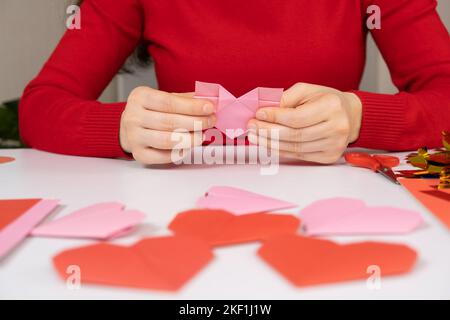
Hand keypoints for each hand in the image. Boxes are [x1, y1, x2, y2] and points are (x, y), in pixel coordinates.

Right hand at [120, 87, 215, 163]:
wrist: (131, 125)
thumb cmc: (152, 110)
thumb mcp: (164, 97)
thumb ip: (185, 99)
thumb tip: (209, 101)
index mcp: (140, 97)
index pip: (168, 102)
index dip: (191, 106)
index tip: (209, 108)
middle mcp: (133, 116)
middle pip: (169, 122)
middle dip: (195, 122)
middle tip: (211, 121)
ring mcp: (134, 137)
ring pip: (166, 140)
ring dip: (189, 139)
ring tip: (203, 135)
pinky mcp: (139, 153)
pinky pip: (162, 157)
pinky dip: (179, 153)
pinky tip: (189, 147)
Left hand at [247, 83, 361, 163]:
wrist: (351, 116)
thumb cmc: (327, 101)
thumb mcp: (307, 91)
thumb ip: (286, 99)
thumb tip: (264, 111)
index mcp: (331, 107)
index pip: (296, 117)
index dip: (274, 117)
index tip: (258, 114)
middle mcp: (336, 127)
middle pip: (294, 135)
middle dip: (267, 131)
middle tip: (251, 127)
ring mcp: (334, 145)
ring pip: (294, 148)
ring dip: (270, 143)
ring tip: (255, 136)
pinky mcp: (329, 157)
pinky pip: (299, 155)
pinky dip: (280, 150)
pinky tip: (268, 144)